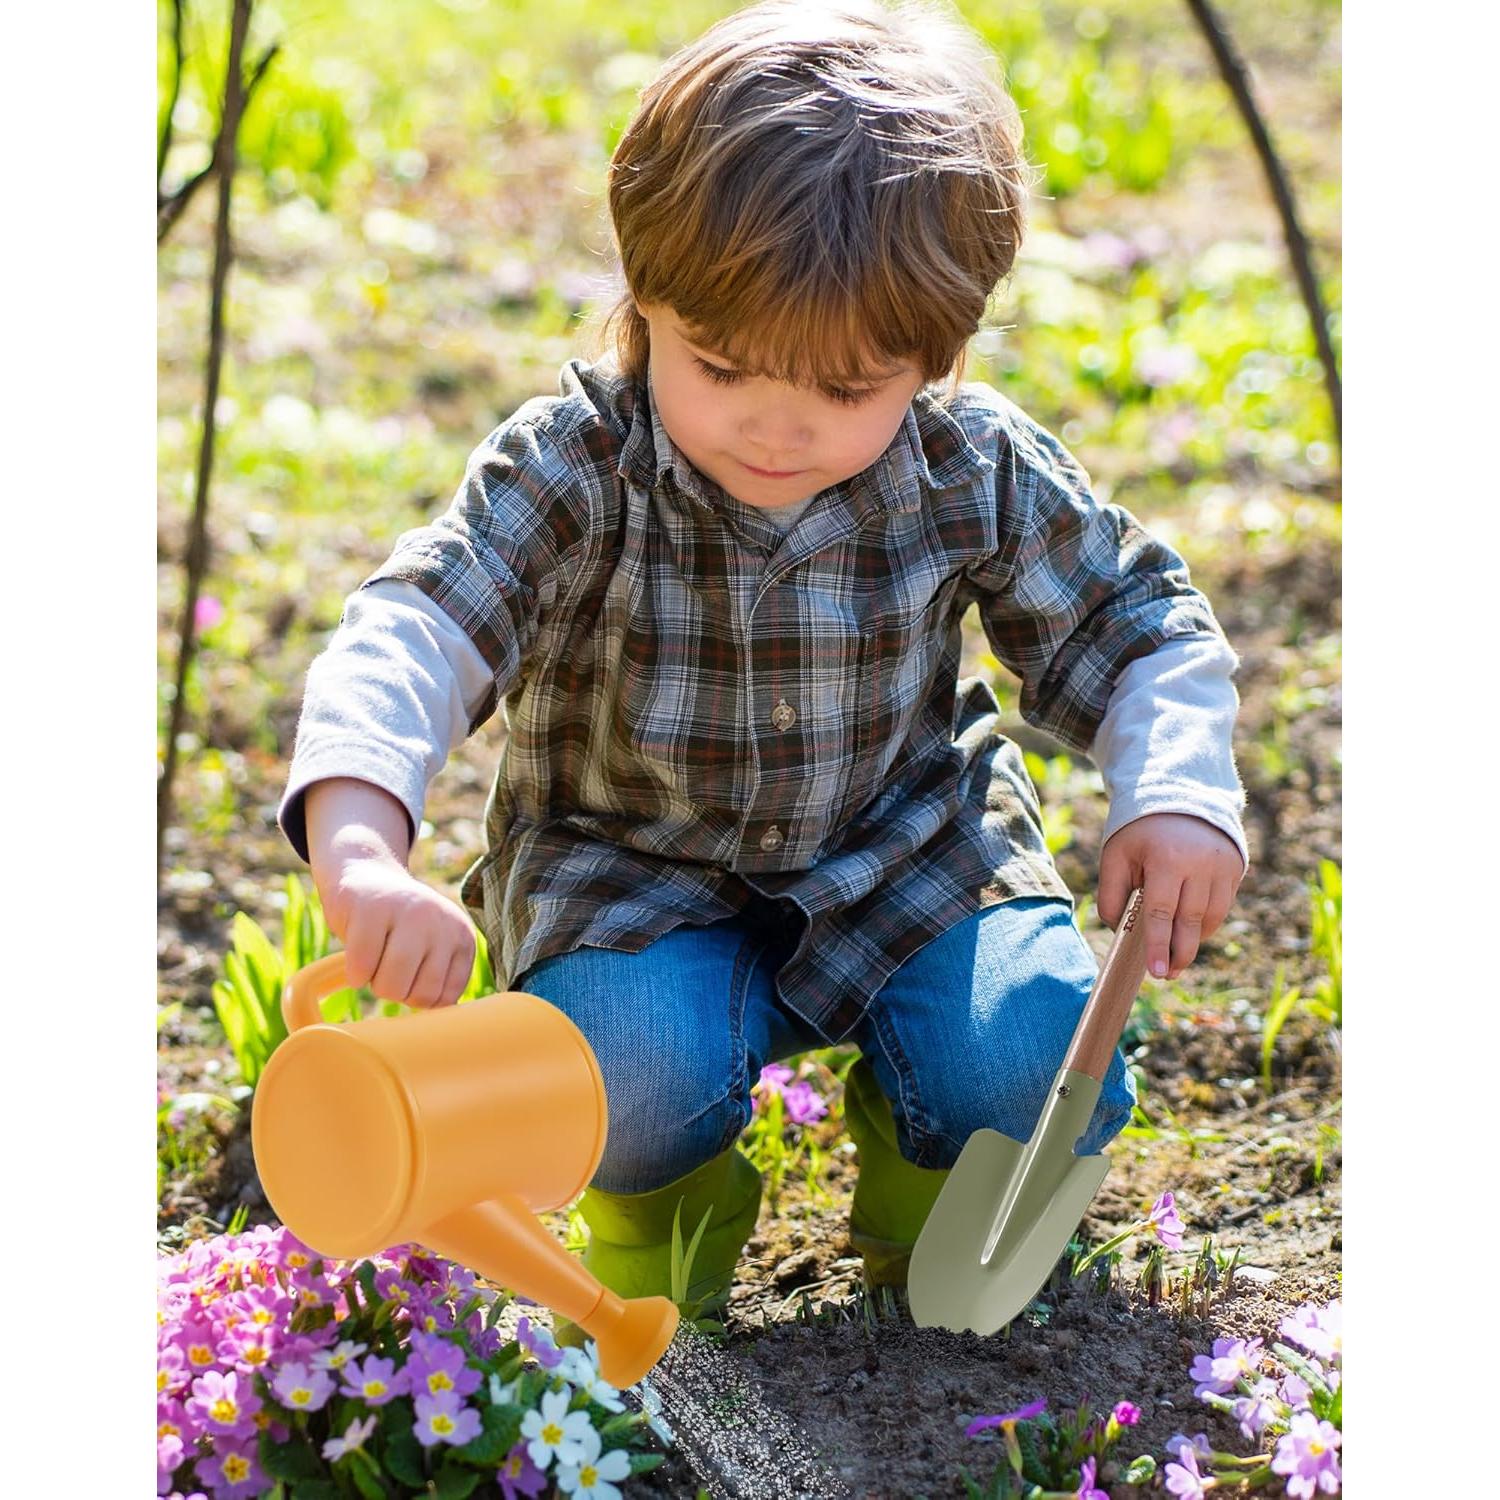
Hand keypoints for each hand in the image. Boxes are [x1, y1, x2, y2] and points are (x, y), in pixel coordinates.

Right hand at [318, 850, 477, 1007]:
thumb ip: (440, 980)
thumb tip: (438, 1033)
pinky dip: (353, 973)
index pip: (446, 999)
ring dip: (374, 983)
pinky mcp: (371, 909)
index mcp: (461, 936)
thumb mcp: (432, 947)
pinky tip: (357, 954)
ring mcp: (408, 911)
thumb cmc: (398, 926)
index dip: (420, 1000)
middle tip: (388, 967)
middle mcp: (441, 921)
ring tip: (375, 959)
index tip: (410, 978)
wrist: (365, 874)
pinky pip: (360, 966)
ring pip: (390, 985)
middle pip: (418, 995)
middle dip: (396, 993)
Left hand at [1097, 813, 1244, 980]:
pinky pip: (1222, 905)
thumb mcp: (1116, 855)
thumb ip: (1111, 893)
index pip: (1162, 912)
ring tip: (1177, 958)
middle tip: (1167, 974)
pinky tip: (1191, 931)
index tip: (1156, 972)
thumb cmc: (1139, 830)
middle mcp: (1201, 863)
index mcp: (1167, 858)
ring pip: (1211, 917)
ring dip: (1194, 940)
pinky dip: (1206, 922)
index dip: (1159, 945)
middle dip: (1179, 952)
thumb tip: (1117, 931)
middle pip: (1190, 920)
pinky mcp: (1236, 867)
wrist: (1179, 794)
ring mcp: (1223, 865)